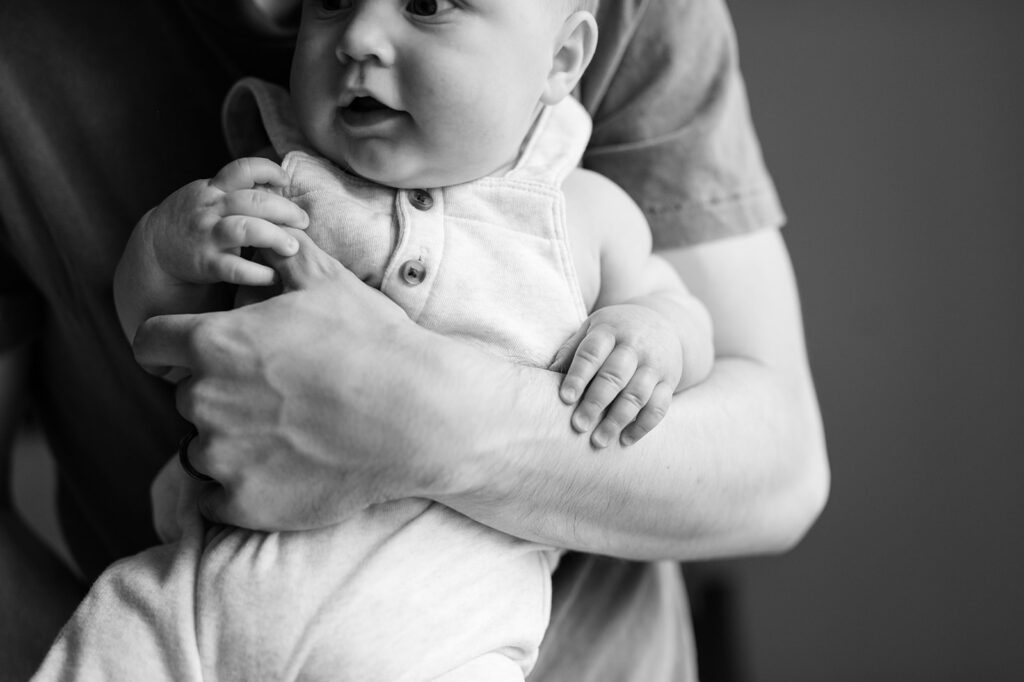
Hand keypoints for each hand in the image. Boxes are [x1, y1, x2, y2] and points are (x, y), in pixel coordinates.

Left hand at [132, 230, 451, 530]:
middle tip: (274, 398)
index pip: (151, 343)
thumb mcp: (328, 282)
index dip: (170, 346)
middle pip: (187, 399)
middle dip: (219, 396)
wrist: (418, 415)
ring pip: (202, 450)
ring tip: (287, 438)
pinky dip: (239, 490)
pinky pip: (216, 501)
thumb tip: (269, 236)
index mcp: (215, 344)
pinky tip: (282, 474)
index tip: (192, 356)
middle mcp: (206, 400)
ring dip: (230, 444)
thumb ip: (283, 257)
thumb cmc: (373, 343)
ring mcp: (223, 457)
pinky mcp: (245, 502)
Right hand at [142, 157, 308, 286]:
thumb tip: (281, 185)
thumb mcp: (210, 196)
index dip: (268, 171)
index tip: (285, 181)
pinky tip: (274, 276)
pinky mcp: (206, 263)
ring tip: (293, 248)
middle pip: (253, 201)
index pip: (243, 168)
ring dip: (275, 237)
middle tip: (303, 221)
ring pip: (246, 229)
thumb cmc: (196, 221)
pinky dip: (258, 273)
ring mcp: (207, 235)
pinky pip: (236, 268)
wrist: (156, 249)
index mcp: (215, 188)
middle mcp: (211, 208)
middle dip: (285, 210)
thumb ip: (239, 191)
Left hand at [554, 304, 681, 448]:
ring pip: (637, 394)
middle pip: (615, 376)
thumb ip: (571, 349)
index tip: (565, 399)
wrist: (663, 321)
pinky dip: (643, 426)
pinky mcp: (669, 381)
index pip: (591, 353)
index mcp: (609, 330)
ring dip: (618, 420)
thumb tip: (547, 374)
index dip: (578, 377)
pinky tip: (625, 440)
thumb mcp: (592, 328)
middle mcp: (634, 345)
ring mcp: (654, 364)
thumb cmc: (616, 331)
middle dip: (595, 403)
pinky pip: (659, 406)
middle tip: (578, 426)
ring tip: (599, 441)